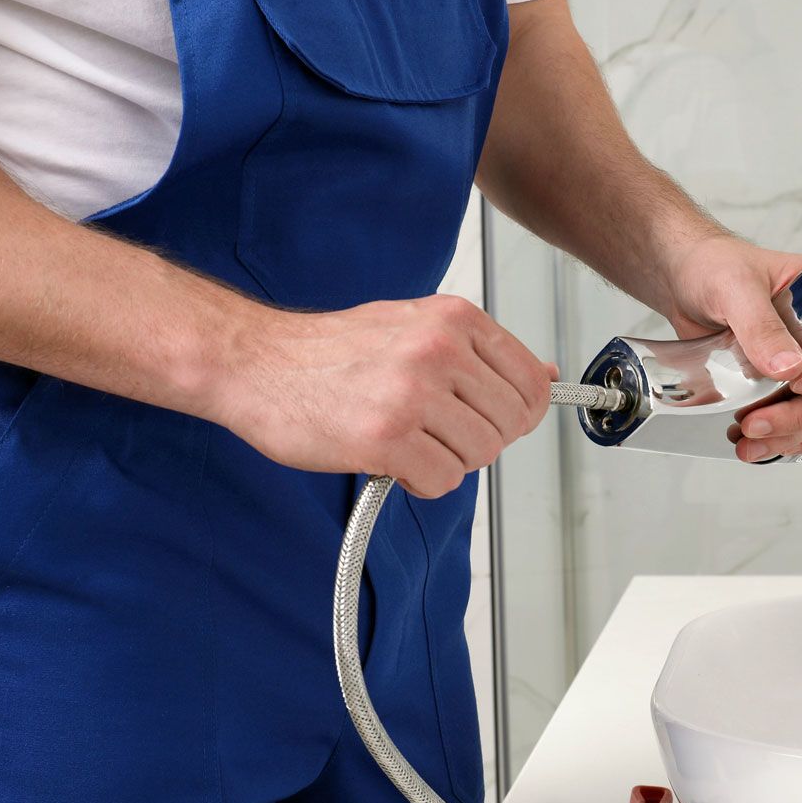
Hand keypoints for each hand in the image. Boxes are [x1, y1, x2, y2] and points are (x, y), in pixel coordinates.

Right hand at [212, 294, 554, 497]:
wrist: (255, 362)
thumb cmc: (328, 350)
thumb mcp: (413, 326)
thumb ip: (478, 352)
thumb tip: (546, 377)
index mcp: (452, 320)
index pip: (530, 380)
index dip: (518, 412)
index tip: (494, 420)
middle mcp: (438, 351)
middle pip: (509, 424)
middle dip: (479, 440)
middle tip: (438, 435)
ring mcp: (412, 394)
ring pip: (479, 455)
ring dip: (448, 462)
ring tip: (409, 443)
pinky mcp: (386, 438)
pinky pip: (443, 481)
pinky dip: (422, 483)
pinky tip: (393, 461)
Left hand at [660, 234, 801, 462]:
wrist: (682, 281)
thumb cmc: (714, 266)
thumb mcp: (735, 287)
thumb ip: (760, 324)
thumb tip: (787, 366)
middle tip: (760, 422)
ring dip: (789, 435)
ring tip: (750, 442)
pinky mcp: (779, 387)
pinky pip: (795, 423)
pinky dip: (778, 440)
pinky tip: (751, 444)